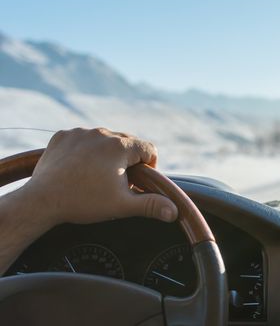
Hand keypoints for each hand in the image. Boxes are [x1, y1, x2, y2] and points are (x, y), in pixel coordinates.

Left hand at [25, 127, 177, 225]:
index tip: (138, 181)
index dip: (149, 166)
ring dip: (107, 153)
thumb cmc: (84, 202)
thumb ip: (151, 205)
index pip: (148, 148)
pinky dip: (86, 150)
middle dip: (128, 160)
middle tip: (117, 182)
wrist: (41, 200)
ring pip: (105, 139)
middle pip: (128, 142)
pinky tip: (80, 168)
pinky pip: (83, 138)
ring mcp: (80, 132)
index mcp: (120, 146)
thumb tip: (174, 211)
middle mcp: (102, 133)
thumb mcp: (122, 205)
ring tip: (97, 176)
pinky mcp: (63, 135)